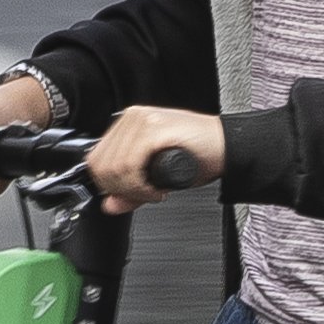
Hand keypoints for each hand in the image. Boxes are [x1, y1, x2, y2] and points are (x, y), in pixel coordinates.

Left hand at [88, 106, 224, 211]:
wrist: (227, 147)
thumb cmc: (198, 156)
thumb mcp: (155, 176)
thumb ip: (130, 190)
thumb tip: (109, 204)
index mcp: (128, 124)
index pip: (96, 158)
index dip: (108, 185)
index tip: (128, 195)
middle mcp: (132, 118)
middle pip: (101, 164)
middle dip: (120, 189)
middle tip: (143, 195)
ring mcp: (142, 121)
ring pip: (114, 168)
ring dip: (133, 190)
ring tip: (153, 192)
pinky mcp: (154, 129)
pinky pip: (131, 167)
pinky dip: (141, 187)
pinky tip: (158, 189)